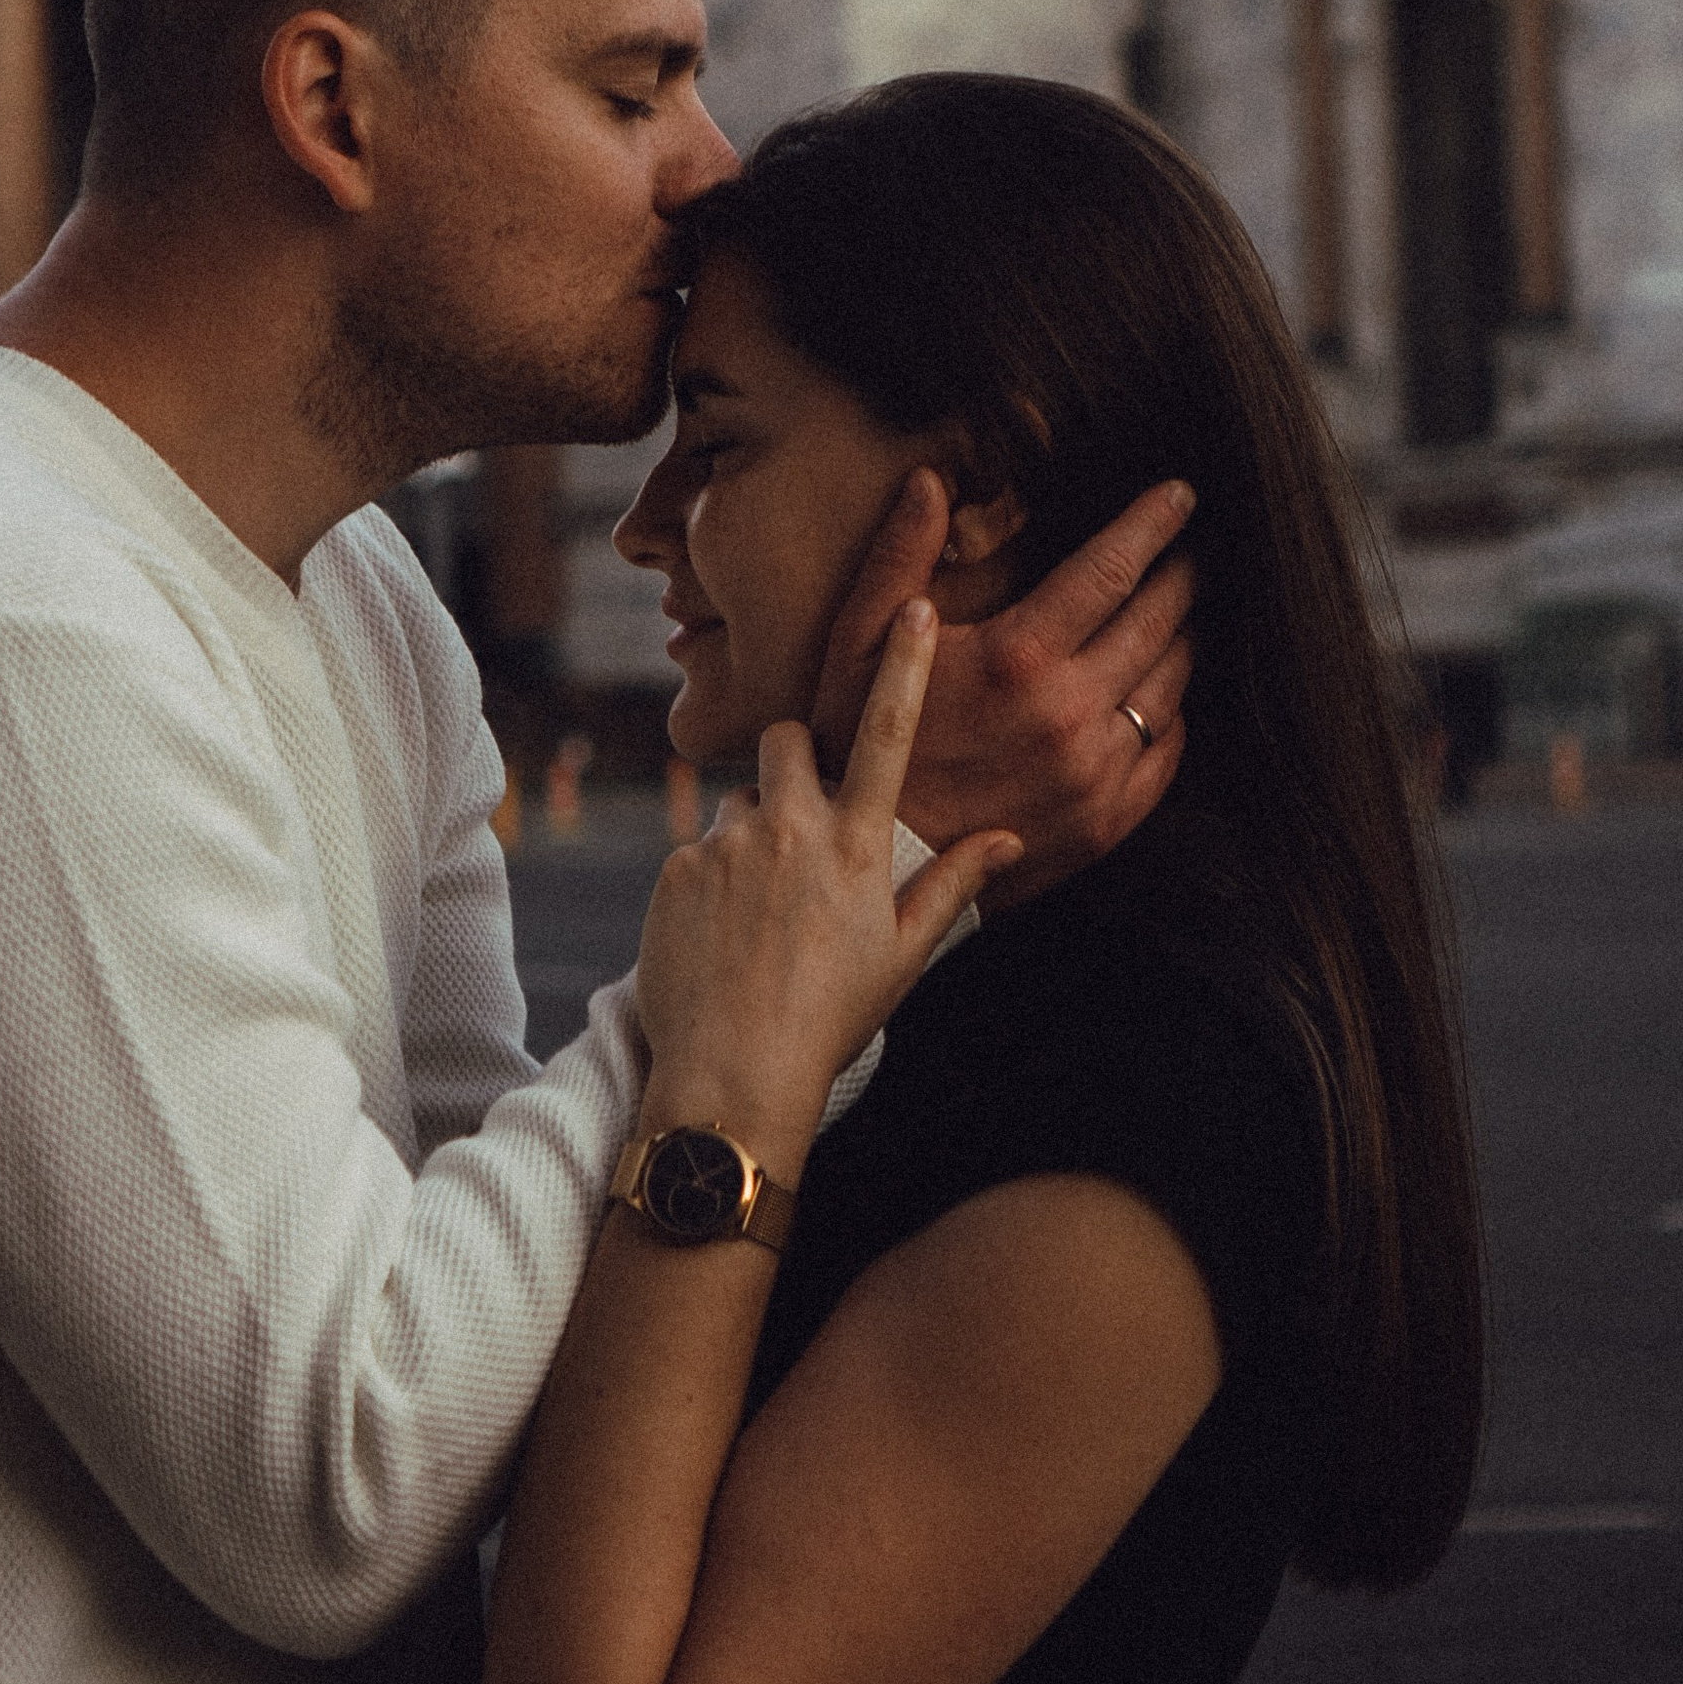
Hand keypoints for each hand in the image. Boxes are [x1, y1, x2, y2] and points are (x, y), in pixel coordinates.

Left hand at [635, 604, 1014, 1172]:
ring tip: (756, 916)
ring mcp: (729, 844)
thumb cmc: (829, 1020)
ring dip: (750, 837)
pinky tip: (719, 938)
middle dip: (792, 763)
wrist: (732, 1077)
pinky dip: (709, 882)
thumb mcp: (903, 956)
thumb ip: (951, 885)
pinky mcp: (677, 866)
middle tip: (798, 829)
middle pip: (786, 742)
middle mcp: (793, 828)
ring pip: (740, 803)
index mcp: (857, 846)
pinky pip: (697, 849)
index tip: (913, 607)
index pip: (886, 732)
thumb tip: (1005, 839)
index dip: (902, 665)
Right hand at [807, 476, 1194, 911]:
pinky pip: (1166, 754)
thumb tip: (930, 479)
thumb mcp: (858, 640)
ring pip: (1171, 685)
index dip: (1152, 523)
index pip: (1111, 568)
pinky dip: (1171, 715)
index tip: (1182, 494)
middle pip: (1158, 620)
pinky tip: (1160, 694)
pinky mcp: (1105, 822)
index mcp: (1017, 657)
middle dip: (1182, 574)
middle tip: (1195, 548)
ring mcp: (1095, 773)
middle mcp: (1070, 712)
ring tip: (1182, 613)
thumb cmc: (859, 742)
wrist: (873, 864)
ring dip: (1182, 639)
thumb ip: (900, 554)